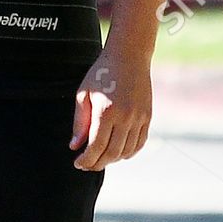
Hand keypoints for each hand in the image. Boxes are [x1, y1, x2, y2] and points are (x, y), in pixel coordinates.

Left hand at [70, 47, 152, 169]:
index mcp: (106, 111)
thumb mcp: (83, 94)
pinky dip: (129, 152)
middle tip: (87, 165)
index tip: (78, 163)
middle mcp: (125, 117)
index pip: (96, 146)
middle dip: (97, 163)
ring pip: (126, 150)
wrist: (129, 56)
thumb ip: (79, 122)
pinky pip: (140, 142)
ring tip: (100, 159)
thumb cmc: (101, 73)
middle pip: (112, 152)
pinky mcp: (148, 117)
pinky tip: (118, 153)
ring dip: (112, 160)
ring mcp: (139, 118)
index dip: (86, 159)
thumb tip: (75, 146)